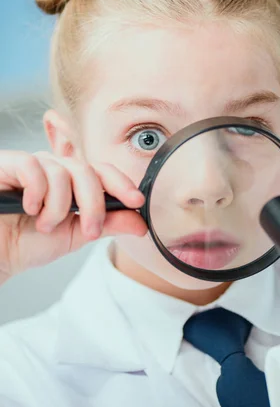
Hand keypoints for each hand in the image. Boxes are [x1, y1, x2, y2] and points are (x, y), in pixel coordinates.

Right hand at [0, 150, 146, 281]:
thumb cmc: (28, 243)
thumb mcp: (75, 235)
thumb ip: (107, 224)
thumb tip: (140, 222)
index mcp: (71, 181)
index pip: (102, 171)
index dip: (122, 183)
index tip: (137, 201)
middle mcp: (52, 168)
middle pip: (87, 171)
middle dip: (94, 204)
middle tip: (89, 231)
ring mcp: (31, 164)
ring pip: (62, 172)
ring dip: (58, 207)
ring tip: (45, 225)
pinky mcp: (8, 164)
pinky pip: (33, 168)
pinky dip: (36, 193)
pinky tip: (29, 209)